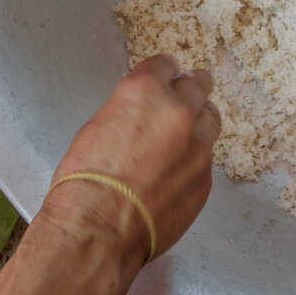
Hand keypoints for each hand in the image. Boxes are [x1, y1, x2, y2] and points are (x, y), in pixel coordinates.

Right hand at [40, 55, 220, 269]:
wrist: (98, 229)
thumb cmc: (85, 182)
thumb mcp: (97, 128)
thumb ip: (129, 111)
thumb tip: (141, 115)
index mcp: (145, 92)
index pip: (165, 64)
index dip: (163, 71)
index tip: (165, 75)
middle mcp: (178, 112)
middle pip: (198, 85)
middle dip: (191, 88)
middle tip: (190, 91)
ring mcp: (197, 146)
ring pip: (210, 120)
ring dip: (199, 122)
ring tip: (187, 133)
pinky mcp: (205, 179)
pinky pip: (206, 160)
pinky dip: (194, 161)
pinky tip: (177, 174)